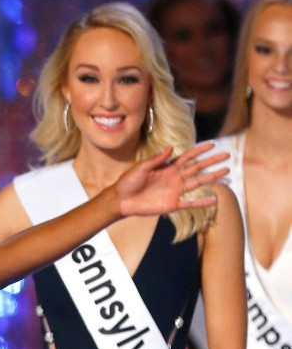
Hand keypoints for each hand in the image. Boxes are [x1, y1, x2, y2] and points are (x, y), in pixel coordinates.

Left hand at [113, 144, 227, 216]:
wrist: (121, 200)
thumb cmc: (128, 182)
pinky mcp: (172, 204)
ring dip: (211, 177)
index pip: (187, 157)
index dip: (199, 151)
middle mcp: (174, 178)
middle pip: (197, 168)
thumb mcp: (141, 167)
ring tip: (225, 171)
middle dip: (211, 161)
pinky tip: (213, 199)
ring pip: (197, 183)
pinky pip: (190, 203)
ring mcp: (174, 191)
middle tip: (226, 155)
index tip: (212, 144)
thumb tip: (171, 148)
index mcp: (167, 168)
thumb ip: (156, 159)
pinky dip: (201, 202)